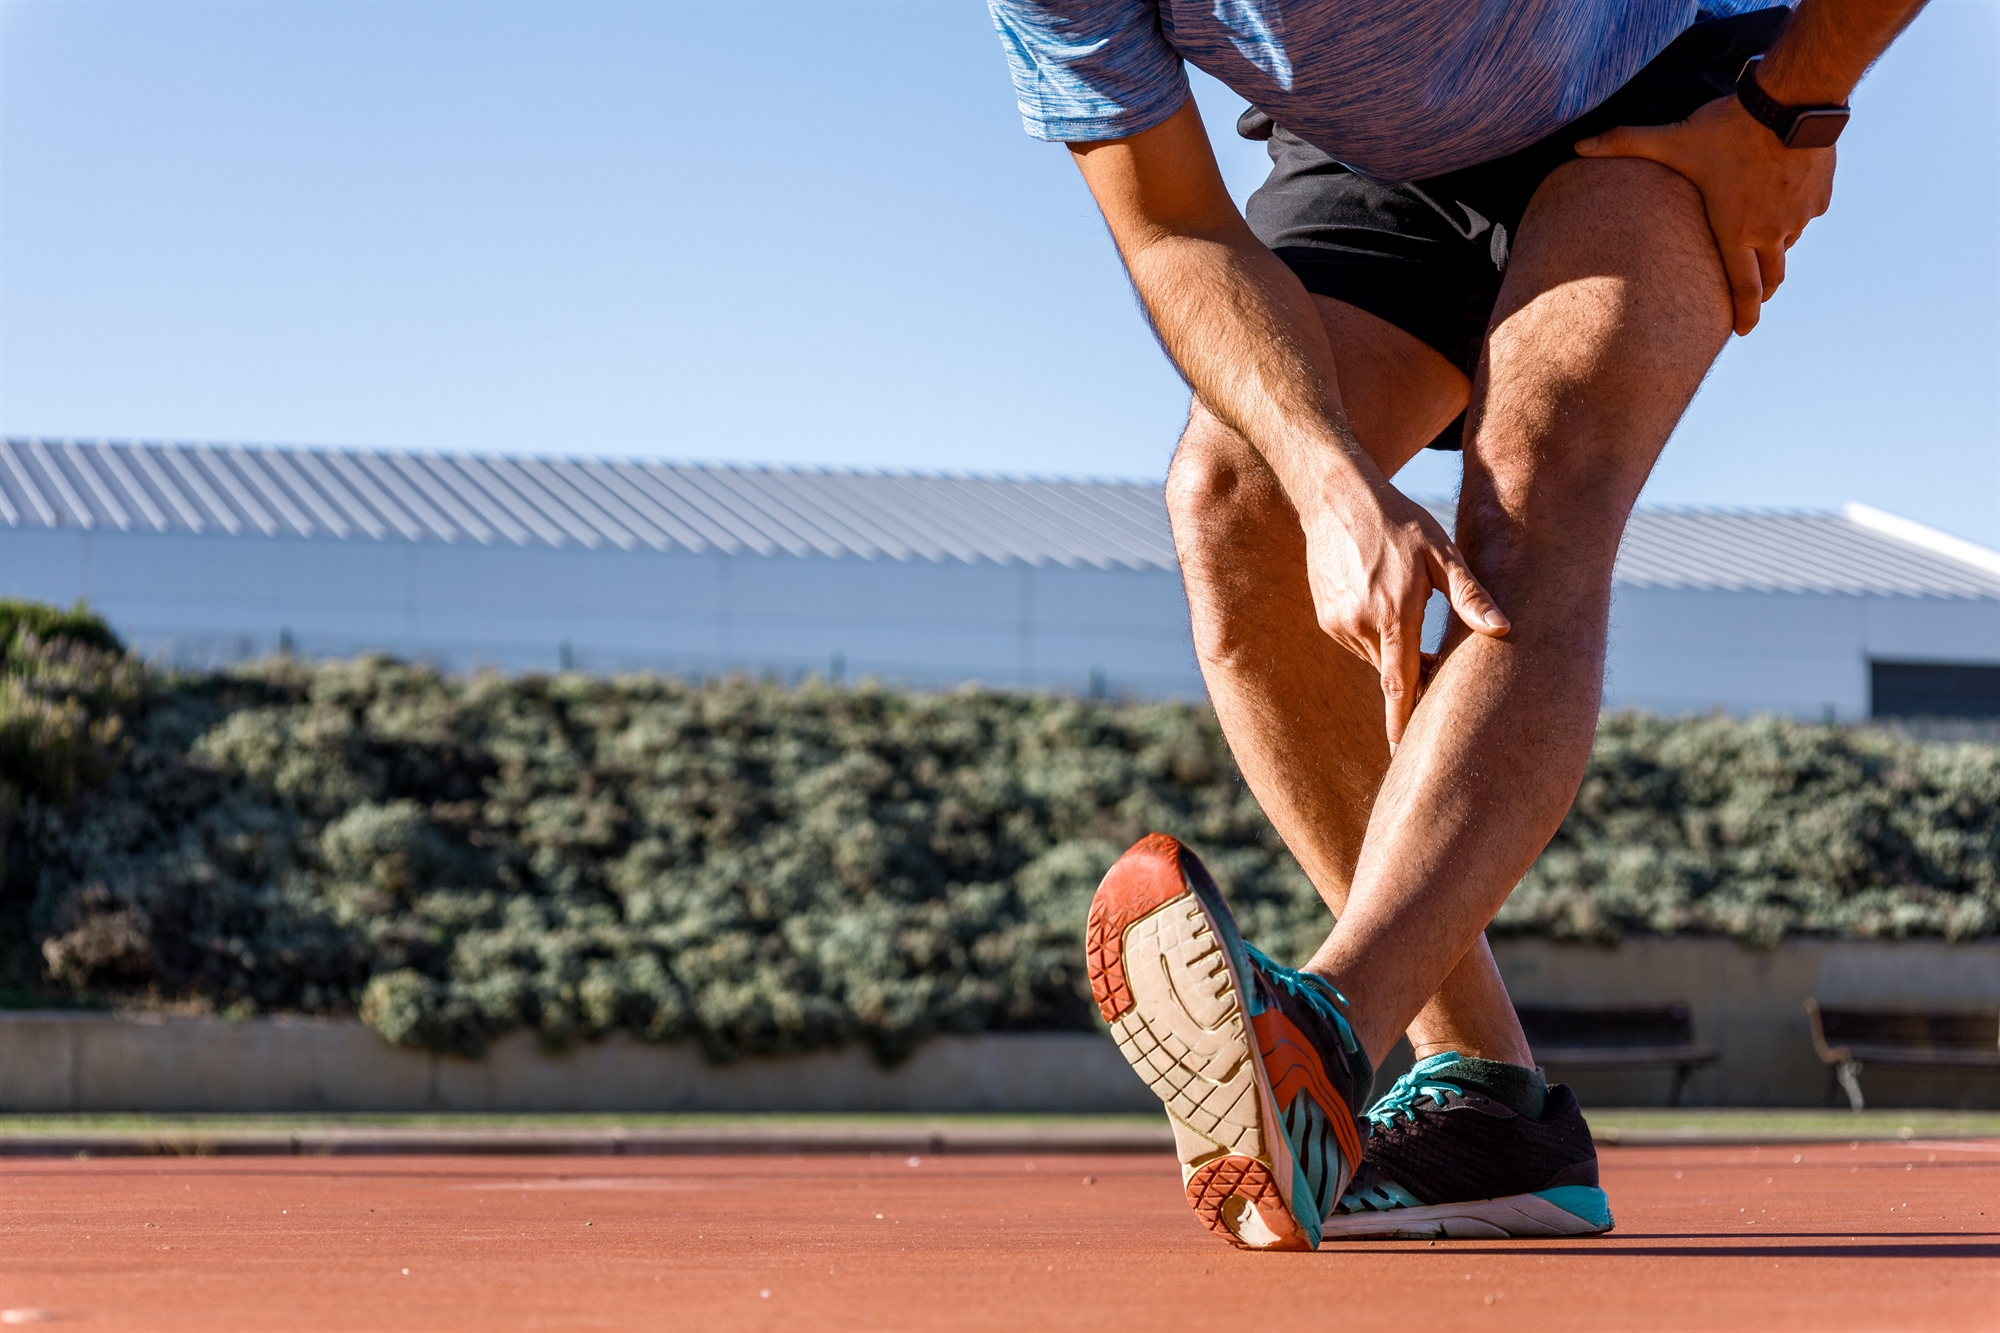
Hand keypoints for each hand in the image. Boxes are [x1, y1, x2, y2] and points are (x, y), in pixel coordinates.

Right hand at [1300, 483, 1509, 748]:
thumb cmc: (1399, 522)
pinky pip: (1356, 640)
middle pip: (1391, 672)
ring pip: (1374, 656)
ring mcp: (1338, 622)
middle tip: (1439, 668)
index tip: (1404, 752)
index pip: (1399, 683)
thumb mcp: (1441, 553)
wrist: (1337, 498)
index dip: (1402, 720)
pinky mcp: (1326, 616)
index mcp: (1394, 613)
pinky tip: (1383, 600)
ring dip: (1395, 653)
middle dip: (1415, 678)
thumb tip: (1504, 629)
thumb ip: (1469, 596)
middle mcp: (1360, 624)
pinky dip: (1375, 635)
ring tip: (1410, 614)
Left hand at [1575, 94, 1834, 334]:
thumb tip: (1578, 145)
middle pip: (1772, 277)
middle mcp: (1772, 232)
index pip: (1743, 289)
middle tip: (1756, 301)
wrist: (1793, 100)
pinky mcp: (1820, 198)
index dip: (1744, 314)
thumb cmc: (1728, 126)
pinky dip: (1793, 214)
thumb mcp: (1672, 138)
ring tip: (1762, 243)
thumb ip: (1623, 143)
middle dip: (1763, 292)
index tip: (1742, 331)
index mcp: (1736, 231)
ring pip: (1788, 242)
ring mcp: (1800, 217)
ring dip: (1775, 247)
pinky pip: (1806, 215)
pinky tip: (1783, 200)